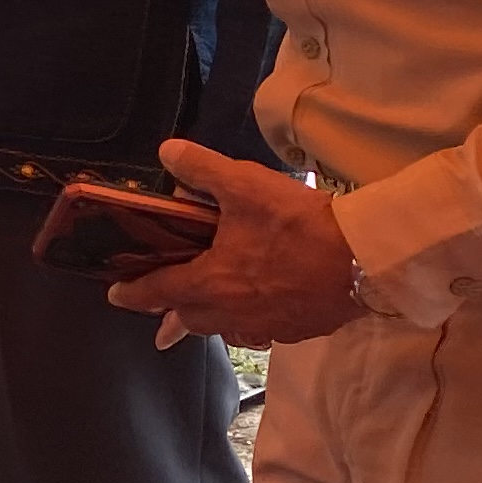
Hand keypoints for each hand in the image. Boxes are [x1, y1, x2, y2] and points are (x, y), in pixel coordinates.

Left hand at [107, 139, 367, 347]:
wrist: (365, 260)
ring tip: (206, 309)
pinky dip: (248, 321)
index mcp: (212, 282)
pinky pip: (261, 330)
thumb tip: (166, 152)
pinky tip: (257, 309)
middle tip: (162, 304)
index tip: (116, 296)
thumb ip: (201, 168)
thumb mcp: (245, 185)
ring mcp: (269, 326)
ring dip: (210, 318)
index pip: (159, 291)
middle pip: (191, 318)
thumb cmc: (299, 224)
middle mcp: (234, 313)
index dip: (133, 293)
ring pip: (226, 328)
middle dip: (172, 311)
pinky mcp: (299, 329)